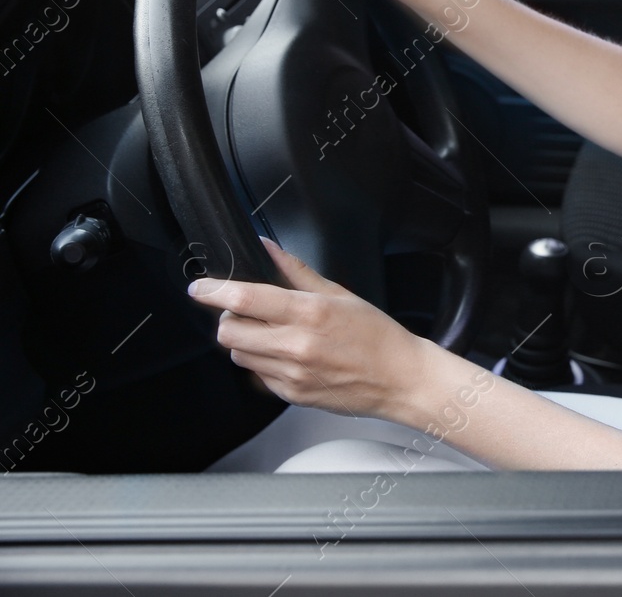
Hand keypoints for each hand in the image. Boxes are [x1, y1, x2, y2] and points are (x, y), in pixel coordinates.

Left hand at [187, 236, 430, 420]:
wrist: (399, 379)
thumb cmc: (376, 335)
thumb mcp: (340, 295)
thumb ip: (296, 272)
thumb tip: (268, 248)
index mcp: (310, 313)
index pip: (245, 298)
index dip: (213, 290)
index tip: (199, 287)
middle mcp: (296, 345)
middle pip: (228, 330)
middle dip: (229, 317)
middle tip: (247, 311)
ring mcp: (291, 374)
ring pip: (238, 353)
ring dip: (245, 340)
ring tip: (273, 334)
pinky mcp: (290, 395)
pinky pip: (257, 375)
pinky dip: (263, 361)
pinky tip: (289, 355)